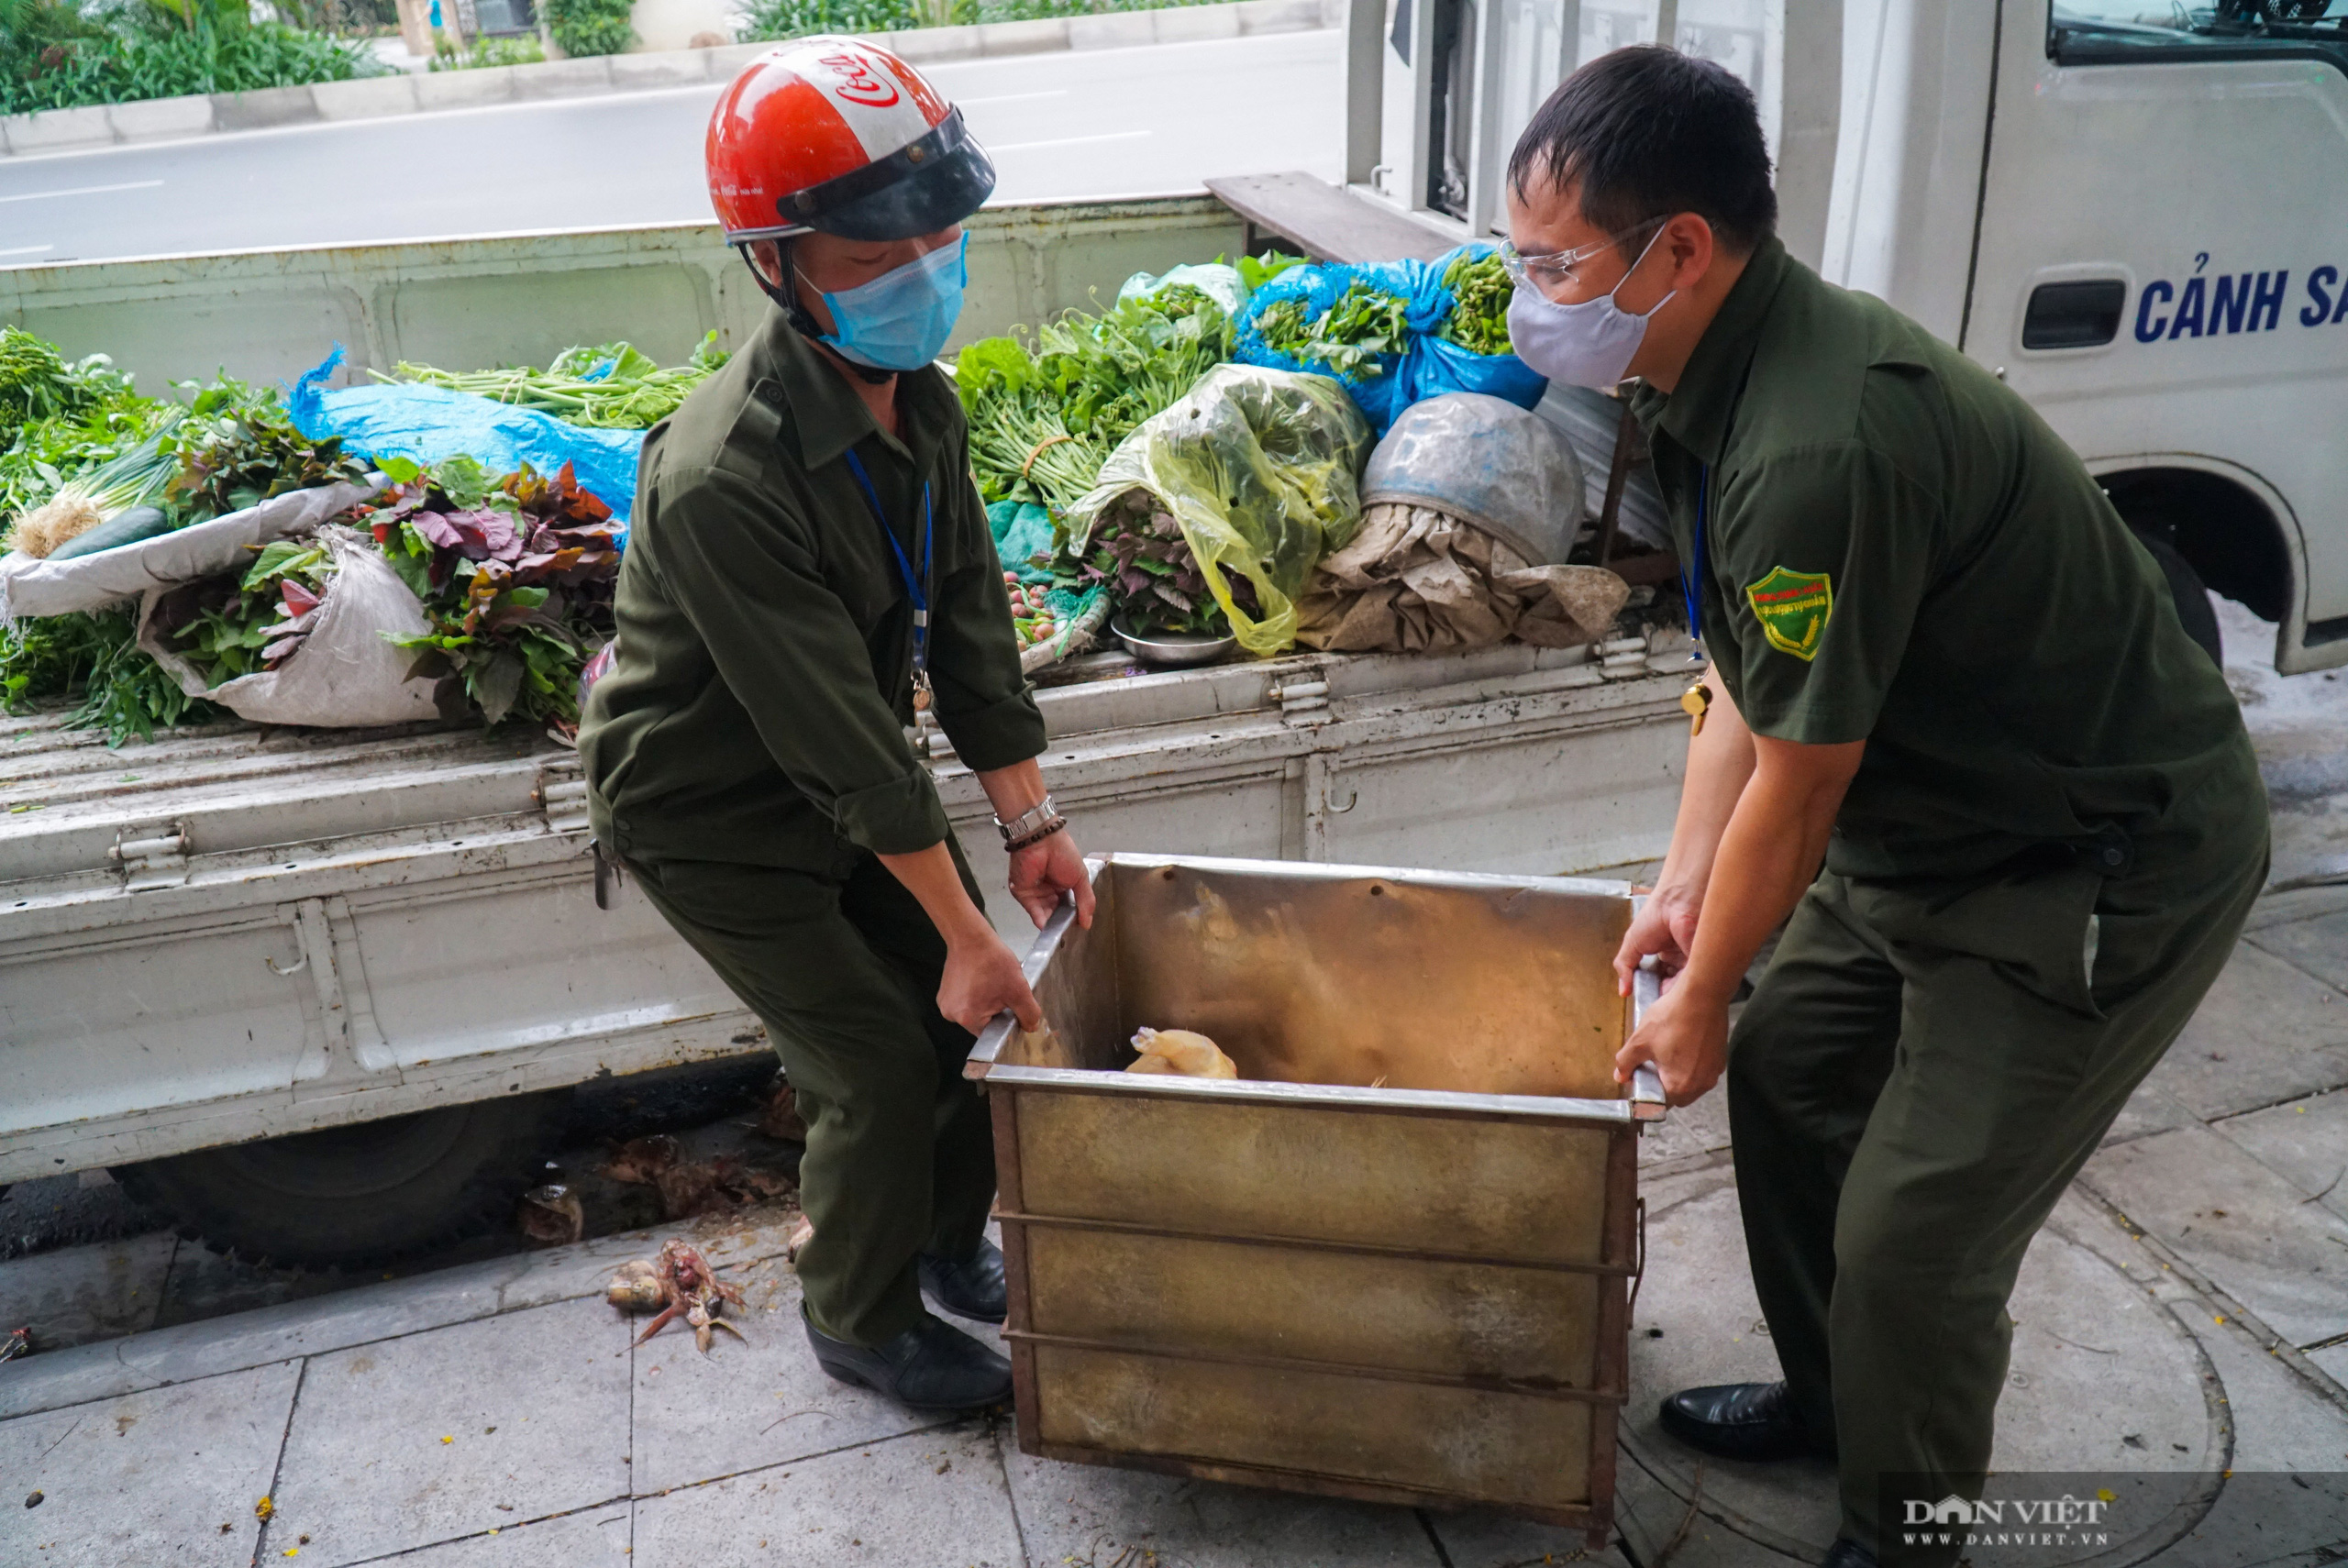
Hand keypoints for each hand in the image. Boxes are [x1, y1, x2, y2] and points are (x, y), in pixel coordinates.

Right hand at [936, 930, 1041, 1035]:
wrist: (970, 937)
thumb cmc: (992, 960)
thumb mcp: (1018, 989)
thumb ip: (1028, 1013)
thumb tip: (1030, 1028)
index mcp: (968, 1018)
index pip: (992, 1035)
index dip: (1005, 1023)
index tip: (1010, 1008)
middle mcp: (951, 1015)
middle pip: (982, 1024)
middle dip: (995, 1012)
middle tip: (1002, 992)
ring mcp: (945, 1004)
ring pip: (973, 1013)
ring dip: (985, 1004)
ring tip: (991, 985)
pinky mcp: (943, 994)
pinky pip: (965, 1003)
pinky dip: (975, 997)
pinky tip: (980, 982)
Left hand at [1007, 828, 1094, 929]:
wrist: (1041, 840)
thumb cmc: (1063, 852)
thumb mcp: (1081, 877)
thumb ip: (1086, 901)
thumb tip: (1087, 923)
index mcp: (1064, 885)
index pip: (1069, 906)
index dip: (1074, 916)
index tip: (1080, 927)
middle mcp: (1049, 890)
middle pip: (1056, 912)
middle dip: (1062, 922)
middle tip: (1069, 932)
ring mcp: (1036, 893)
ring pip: (1045, 914)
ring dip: (1052, 924)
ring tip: (1060, 932)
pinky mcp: (1024, 894)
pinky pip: (1033, 910)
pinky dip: (1040, 920)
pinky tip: (1048, 927)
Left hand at [1613, 975, 1728, 1106]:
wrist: (1702, 994)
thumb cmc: (1673, 1017)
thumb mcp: (1640, 1040)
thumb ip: (1626, 1063)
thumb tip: (1621, 1076)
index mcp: (1681, 1086)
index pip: (1661, 1103)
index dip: (1648, 1092)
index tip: (1643, 1078)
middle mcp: (1701, 1084)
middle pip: (1678, 1096)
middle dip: (1664, 1084)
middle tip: (1653, 1064)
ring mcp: (1714, 1071)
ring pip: (1692, 1082)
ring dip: (1679, 1073)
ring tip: (1667, 1051)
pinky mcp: (1721, 1058)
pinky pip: (1703, 1069)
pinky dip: (1692, 1062)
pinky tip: (1682, 1043)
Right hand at [1614, 882, 1699, 995]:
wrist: (1674, 903)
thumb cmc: (1654, 916)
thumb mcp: (1632, 943)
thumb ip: (1624, 967)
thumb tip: (1623, 991)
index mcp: (1663, 956)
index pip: (1656, 981)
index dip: (1649, 991)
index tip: (1643, 1001)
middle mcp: (1678, 961)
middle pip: (1669, 986)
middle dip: (1660, 996)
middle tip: (1653, 1006)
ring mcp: (1689, 963)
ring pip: (1680, 987)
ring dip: (1670, 995)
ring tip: (1661, 1003)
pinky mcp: (1700, 963)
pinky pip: (1691, 982)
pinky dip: (1681, 990)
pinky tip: (1672, 995)